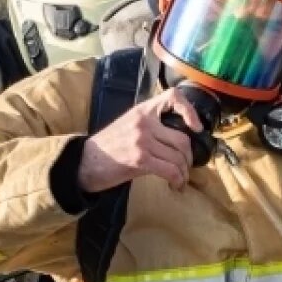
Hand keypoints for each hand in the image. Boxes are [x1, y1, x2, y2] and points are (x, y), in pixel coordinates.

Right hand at [77, 87, 202, 193]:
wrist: (85, 162)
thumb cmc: (109, 146)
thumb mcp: (129, 125)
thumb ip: (152, 126)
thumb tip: (179, 140)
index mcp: (142, 110)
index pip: (173, 97)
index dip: (190, 111)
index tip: (196, 128)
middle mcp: (144, 122)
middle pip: (182, 139)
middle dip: (189, 158)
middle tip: (186, 168)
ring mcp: (142, 140)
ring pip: (178, 157)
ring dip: (184, 173)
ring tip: (180, 180)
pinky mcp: (140, 159)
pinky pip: (170, 170)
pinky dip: (177, 180)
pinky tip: (175, 185)